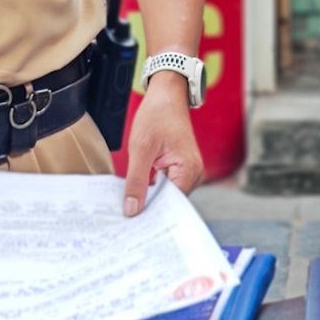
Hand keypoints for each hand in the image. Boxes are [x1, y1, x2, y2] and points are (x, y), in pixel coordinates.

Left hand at [123, 73, 202, 214]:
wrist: (166, 94)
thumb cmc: (157, 115)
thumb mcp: (141, 149)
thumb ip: (137, 182)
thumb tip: (132, 210)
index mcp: (189, 169)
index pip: (171, 205)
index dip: (151, 214)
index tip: (132, 226)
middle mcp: (193, 173)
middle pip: (170, 202)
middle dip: (149, 208)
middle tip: (125, 220)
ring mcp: (188, 170)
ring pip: (167, 194)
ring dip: (149, 198)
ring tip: (129, 208)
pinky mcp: (180, 167)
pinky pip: (166, 185)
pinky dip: (152, 188)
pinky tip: (136, 193)